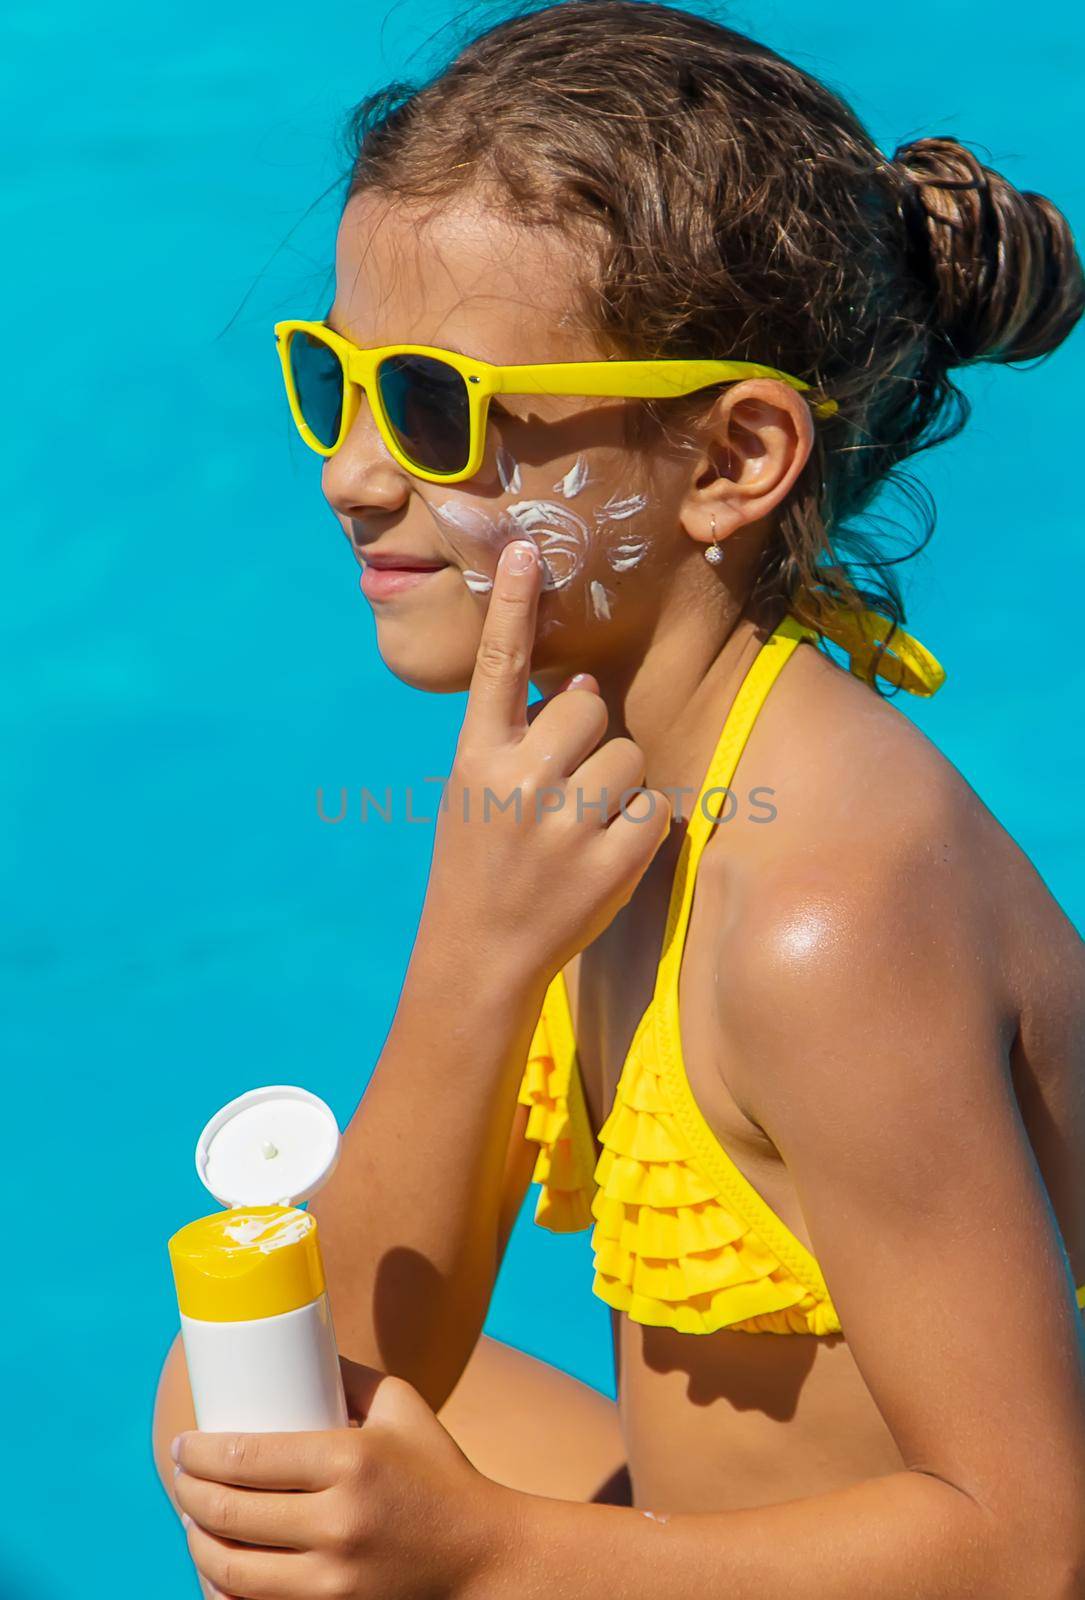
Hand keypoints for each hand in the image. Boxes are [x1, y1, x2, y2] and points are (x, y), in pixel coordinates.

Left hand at [173, 1358, 516, 1599]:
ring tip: (191, 1520)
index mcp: (351, 1461)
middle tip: (181, 1475)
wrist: (482, 1558)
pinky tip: (214, 1570)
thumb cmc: (439, 1472)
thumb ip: (348, 1376)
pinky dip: (222, 1590)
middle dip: (188, 1493)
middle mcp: (338, 1523)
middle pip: (229, 1514)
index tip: (183, 1444)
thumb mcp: (402, 1407)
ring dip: (196, 1544)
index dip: (199, 1453)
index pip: (247, 1458)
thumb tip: (293, 1348)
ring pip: (231, 1570)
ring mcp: (332, 1582)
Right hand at [421, 538, 671, 979]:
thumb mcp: (474, 793)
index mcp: (475, 759)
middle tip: (564, 784)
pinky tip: (603, 856)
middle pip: (587, 707)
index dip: (511, 606)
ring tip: (580, 828)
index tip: (525, 550)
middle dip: (588, 737)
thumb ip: (518, 739)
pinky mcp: (609, 861)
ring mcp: (563, 823)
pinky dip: (639, 830)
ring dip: (617, 787)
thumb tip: (580, 689)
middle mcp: (516, 781)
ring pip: (628, 756)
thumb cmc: (481, 865)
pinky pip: (653, 808)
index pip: (497, 667)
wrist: (478, 957)